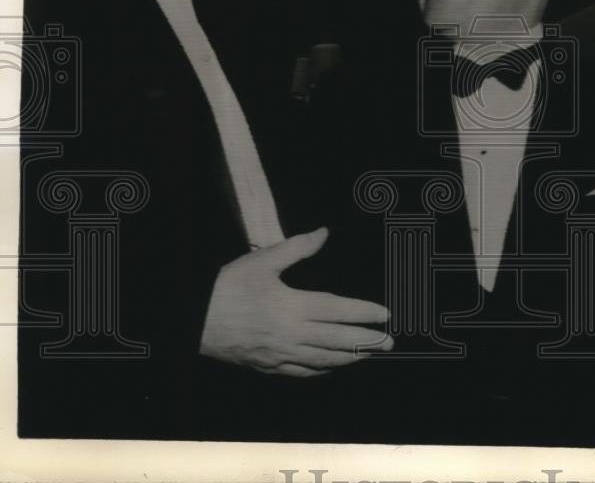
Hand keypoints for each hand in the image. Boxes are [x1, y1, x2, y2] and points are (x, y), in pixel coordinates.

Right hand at [199, 228, 392, 376]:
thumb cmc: (227, 288)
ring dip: (350, 358)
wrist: (193, 320)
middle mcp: (291, 334)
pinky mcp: (269, 366)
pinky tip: (333, 367)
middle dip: (367, 341)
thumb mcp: (262, 261)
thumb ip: (297, 248)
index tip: (385, 314)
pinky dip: (323, 370)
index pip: (339, 310)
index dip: (365, 313)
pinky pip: (303, 373)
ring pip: (325, 361)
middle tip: (390, 342)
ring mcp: (281, 354)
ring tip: (370, 355)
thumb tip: (324, 233)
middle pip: (339, 340)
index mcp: (292, 306)